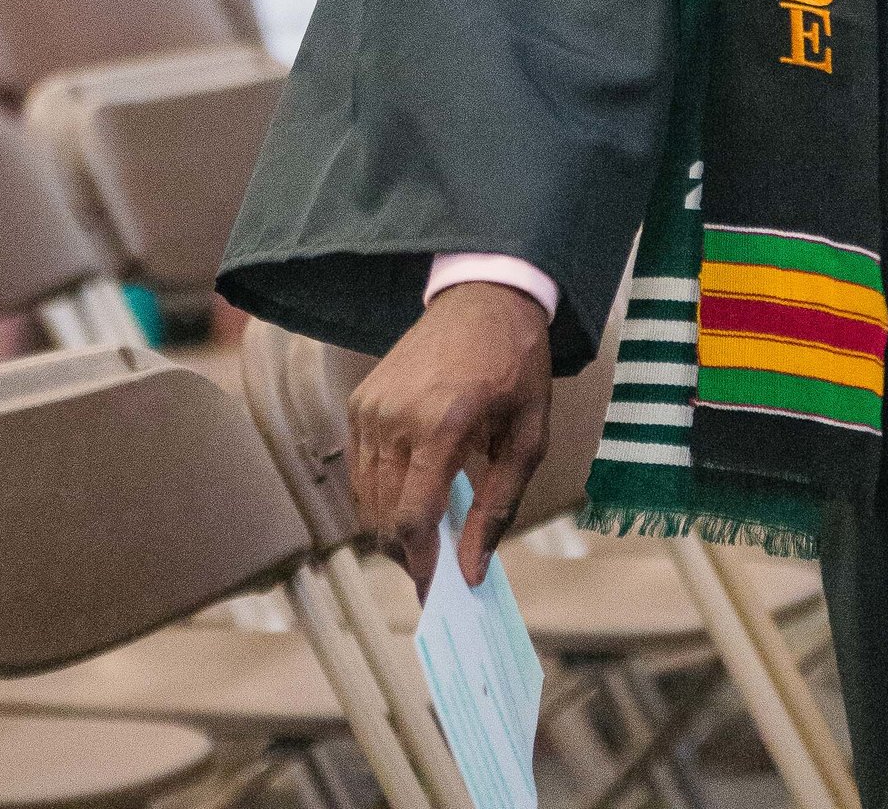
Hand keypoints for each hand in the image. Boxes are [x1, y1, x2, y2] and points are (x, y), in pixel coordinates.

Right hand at [347, 284, 551, 594]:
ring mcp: (370, 408)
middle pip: (382, 517)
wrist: (485, 296)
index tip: (438, 592)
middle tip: (439, 567)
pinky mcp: (360, 402)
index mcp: (441, 422)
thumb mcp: (529, 435)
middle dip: (408, 554)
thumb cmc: (516, 363)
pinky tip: (411, 498)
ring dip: (391, 530)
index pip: (412, 518)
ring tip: (428, 536)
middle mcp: (394, 416)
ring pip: (365, 501)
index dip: (421, 564)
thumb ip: (500, 505)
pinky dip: (379, 497)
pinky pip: (359, 472)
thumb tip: (473, 569)